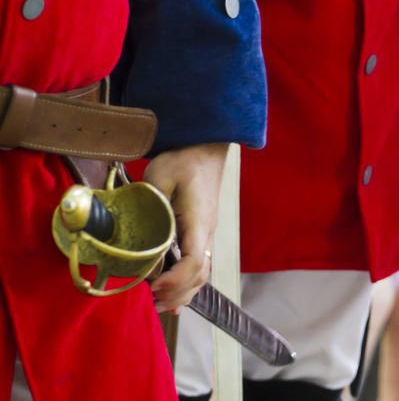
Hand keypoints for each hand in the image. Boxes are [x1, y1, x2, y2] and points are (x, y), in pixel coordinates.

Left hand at [144, 143, 227, 311]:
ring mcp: (206, 233)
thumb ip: (152, 207)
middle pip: (200, 275)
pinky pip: (199, 265)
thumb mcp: (160, 176)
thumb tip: (139, 237)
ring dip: (181, 292)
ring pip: (202, 274)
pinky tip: (176, 299)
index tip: (152, 286)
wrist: (204, 148)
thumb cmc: (183, 159)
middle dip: (175, 293)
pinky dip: (188, 285)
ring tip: (157, 303)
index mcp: (198, 221)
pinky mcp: (201, 232)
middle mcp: (206, 232)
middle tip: (150, 301)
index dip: (174, 280)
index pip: (194, 262)